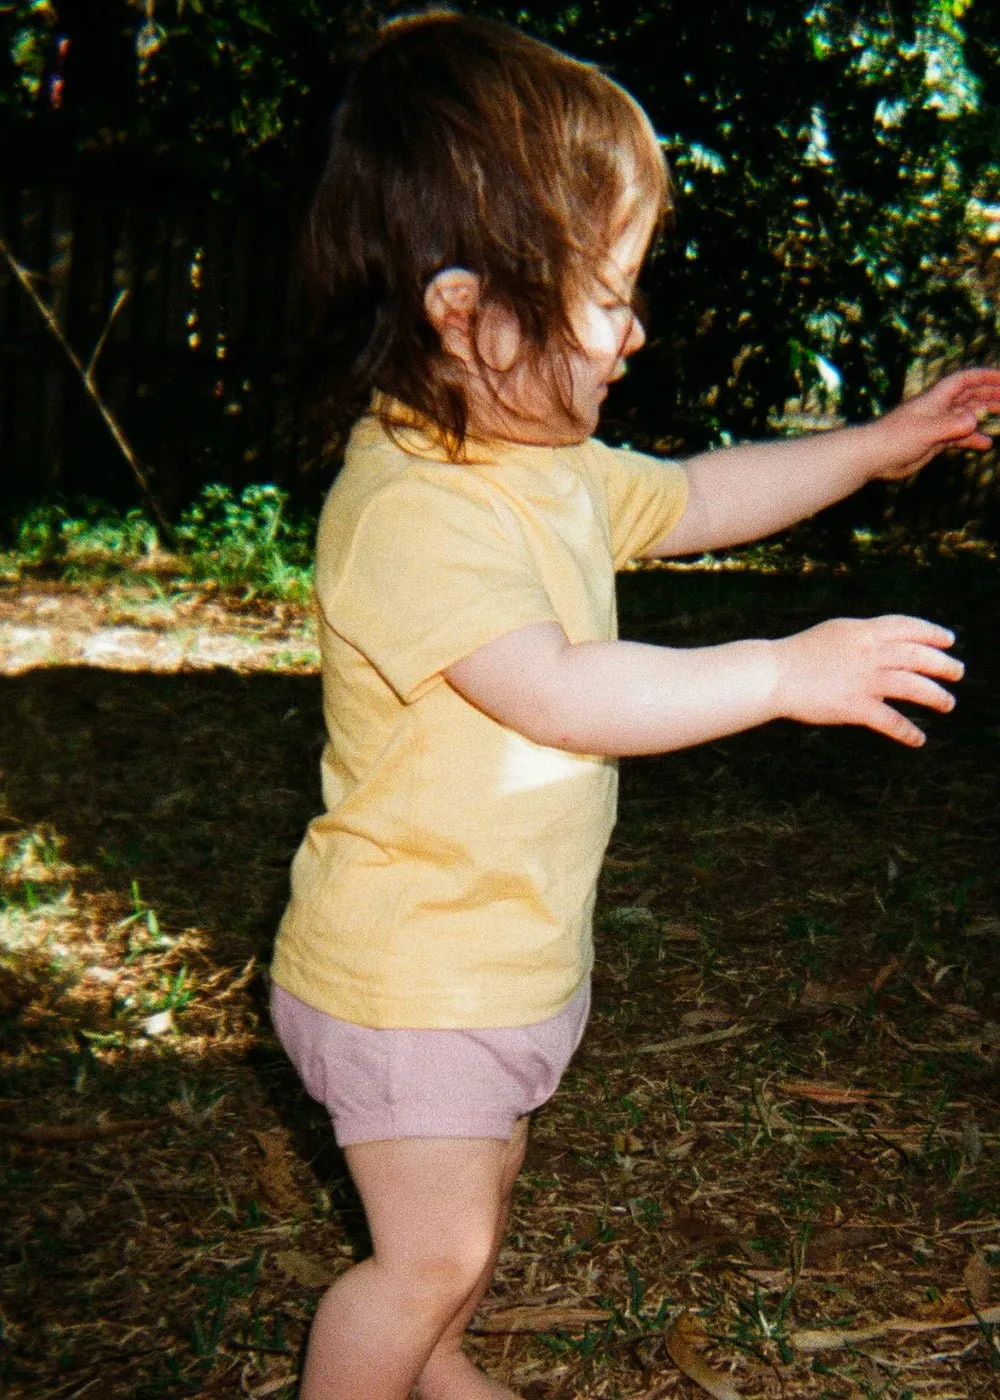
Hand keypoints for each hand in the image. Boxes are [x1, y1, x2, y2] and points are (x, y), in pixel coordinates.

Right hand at [772, 615, 962, 746]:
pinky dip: (907, 731)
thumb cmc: (799, 654)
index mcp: (862, 632)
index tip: (949, 640)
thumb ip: (862, 637)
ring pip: (912, 686)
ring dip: (935, 696)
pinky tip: (918, 739)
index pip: (907, 627)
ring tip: (948, 704)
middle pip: (917, 656)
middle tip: (958, 672)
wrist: (773, 674)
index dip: (932, 633)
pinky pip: (889, 720)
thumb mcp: (835, 633)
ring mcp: (862, 680)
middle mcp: (868, 653)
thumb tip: (886, 642)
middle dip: (942, 664)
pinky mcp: (853, 706)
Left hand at [867, 367, 999, 479]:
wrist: (871, 456)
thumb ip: (950, 425)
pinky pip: (958, 437)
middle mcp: (938, 408)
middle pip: (970, 395)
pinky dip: (972, 439)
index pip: (966, 380)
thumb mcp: (925, 431)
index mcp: (936, 399)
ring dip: (985, 414)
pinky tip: (986, 444)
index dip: (986, 376)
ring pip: (966, 415)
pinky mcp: (933, 441)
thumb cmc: (893, 439)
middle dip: (991, 394)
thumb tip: (975, 420)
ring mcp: (936, 424)